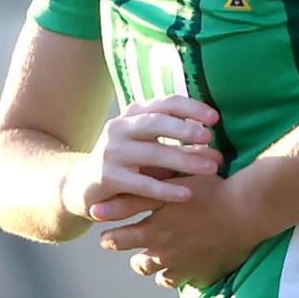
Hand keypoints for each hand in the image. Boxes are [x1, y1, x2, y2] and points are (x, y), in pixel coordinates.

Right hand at [65, 95, 220, 228]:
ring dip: (185, 160)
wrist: (82, 186)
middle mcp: (120, 128)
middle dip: (185, 128)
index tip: (215, 118)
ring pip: (153, 153)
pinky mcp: (108, 178)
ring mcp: (112, 152)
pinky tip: (188, 194)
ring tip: (211, 168)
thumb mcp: (149, 147)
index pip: (165, 103)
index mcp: (132, 115)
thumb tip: (216, 147)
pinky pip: (143, 184)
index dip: (191, 108)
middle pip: (156, 122)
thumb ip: (177, 145)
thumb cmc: (126, 164)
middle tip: (210, 137)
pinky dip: (167, 190)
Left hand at [100, 173, 277, 290]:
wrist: (246, 211)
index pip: (121, 241)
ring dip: (158, 267)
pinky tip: (186, 267)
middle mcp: (166, 255)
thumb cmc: (208, 192)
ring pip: (162, 276)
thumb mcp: (165, 190)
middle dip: (134, 257)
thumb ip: (131, 200)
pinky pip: (188, 283)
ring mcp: (186, 268)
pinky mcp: (205, 274)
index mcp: (154, 233)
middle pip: (140, 264)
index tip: (108, 236)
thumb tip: (96, 209)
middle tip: (134, 252)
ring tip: (160, 258)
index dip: (112, 238)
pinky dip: (183, 275)